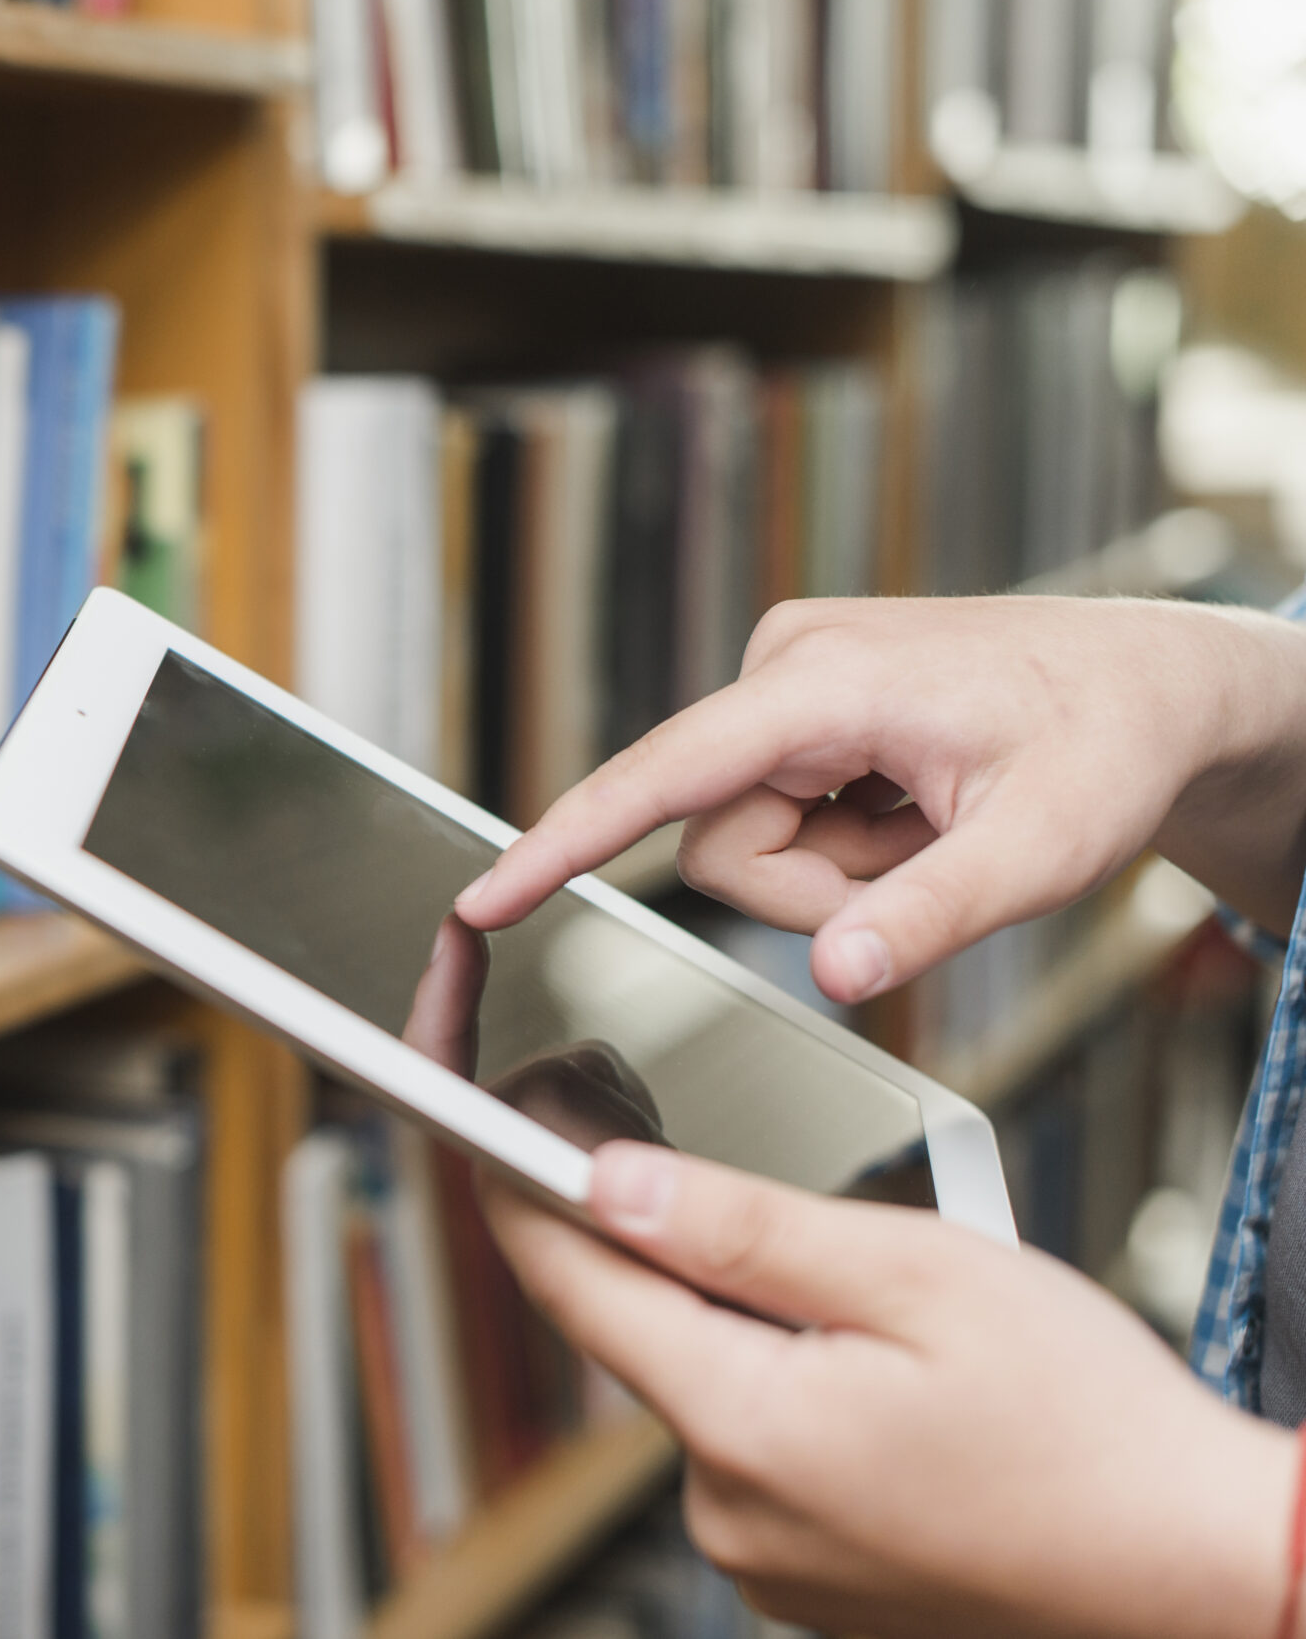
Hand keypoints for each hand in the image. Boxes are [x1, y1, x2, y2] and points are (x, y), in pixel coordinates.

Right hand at [453, 596, 1305, 1002]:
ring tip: (931, 830)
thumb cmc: (1111, 745)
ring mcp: (788, 683)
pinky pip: (775, 815)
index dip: (567, 842)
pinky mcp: (796, 708)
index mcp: (827, 684)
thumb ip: (933, 917)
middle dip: (813, 890)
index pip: (662, 776)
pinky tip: (915, 808)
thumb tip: (836, 977)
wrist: (1157, 685)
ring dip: (837, 869)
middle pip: (718, 841)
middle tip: (925, 868)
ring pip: (744, 838)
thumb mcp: (1047, 851)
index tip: (486, 897)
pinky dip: (847, 843)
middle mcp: (787, 666)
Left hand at [479, 1147, 1296, 1638]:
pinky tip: (837, 1334)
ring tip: (791, 1234)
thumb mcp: (917, 1275)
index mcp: (738, 1426)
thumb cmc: (1094, 1429)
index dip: (519, 1177)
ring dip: (712, 1297)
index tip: (500, 1101)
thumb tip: (602, 1182)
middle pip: (626, 1326)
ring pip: (691, 1378)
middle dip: (624, 1219)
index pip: (566, 1281)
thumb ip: (742, 1226)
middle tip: (624, 1108)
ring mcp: (762, 1554)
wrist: (1203, 1572)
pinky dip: (764, 1368)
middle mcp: (724, 1509)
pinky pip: (746, 1440)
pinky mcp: (804, 1572)